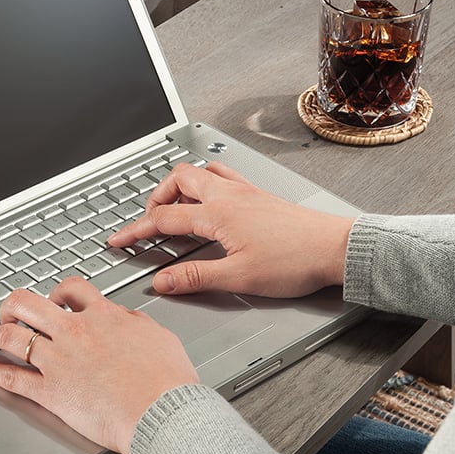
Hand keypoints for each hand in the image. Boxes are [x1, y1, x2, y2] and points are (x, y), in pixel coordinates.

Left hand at [0, 278, 198, 453]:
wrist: (162, 412)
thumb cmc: (167, 381)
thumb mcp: (159, 336)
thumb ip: (135, 322)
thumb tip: (124, 317)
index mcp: (103, 317)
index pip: (72, 289)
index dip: (58, 292)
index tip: (54, 298)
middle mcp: (75, 333)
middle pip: (30, 303)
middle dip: (14, 305)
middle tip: (11, 312)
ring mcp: (59, 362)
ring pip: (13, 337)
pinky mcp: (50, 392)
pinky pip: (12, 378)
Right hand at [108, 162, 354, 297]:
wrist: (335, 248)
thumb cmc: (294, 261)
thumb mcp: (238, 278)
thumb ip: (195, 278)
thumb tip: (162, 282)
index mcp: (218, 214)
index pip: (164, 218)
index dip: (136, 230)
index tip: (119, 240)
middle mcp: (228, 196)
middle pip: (178, 180)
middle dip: (155, 198)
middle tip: (147, 220)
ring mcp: (244, 191)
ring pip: (200, 172)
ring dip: (179, 185)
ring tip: (173, 206)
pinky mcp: (258, 195)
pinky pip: (222, 176)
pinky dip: (205, 182)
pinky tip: (209, 198)